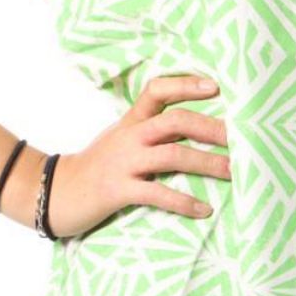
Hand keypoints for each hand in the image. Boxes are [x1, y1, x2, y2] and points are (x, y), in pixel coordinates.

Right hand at [45, 73, 231, 238]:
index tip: (216, 86)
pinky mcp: (118, 191)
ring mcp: (124, 163)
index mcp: (131, 121)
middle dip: (210, 128)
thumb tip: (195, 130)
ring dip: (207, 163)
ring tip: (233, 173)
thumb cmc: (97, 166)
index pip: (157, 90)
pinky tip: (204, 210)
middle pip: (175, 121)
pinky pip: (157, 194)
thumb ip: (151, 131)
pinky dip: (184, 202)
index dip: (186, 85)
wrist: (55, 191)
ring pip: (173, 155)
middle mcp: (130, 137)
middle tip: (241, 139)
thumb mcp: (121, 140)